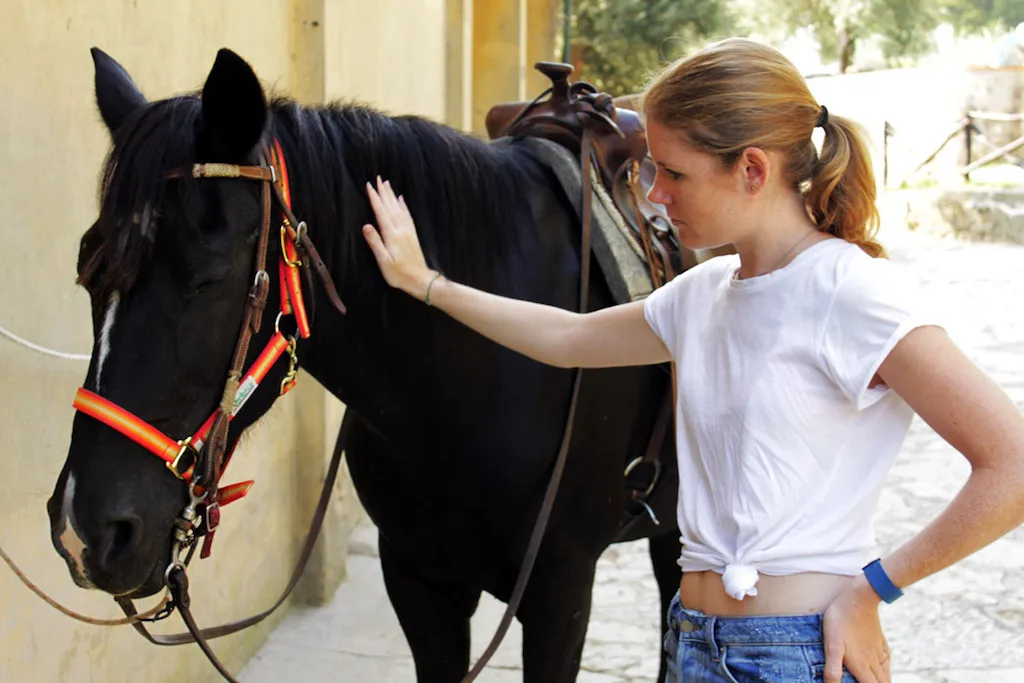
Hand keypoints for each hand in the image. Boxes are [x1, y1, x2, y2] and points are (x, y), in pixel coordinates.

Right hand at [362, 176, 435, 297]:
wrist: (419, 279)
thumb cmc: (399, 274)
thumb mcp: (383, 261)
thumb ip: (375, 243)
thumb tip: (366, 225)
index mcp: (391, 235)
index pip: (381, 212)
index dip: (374, 198)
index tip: (369, 185)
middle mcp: (400, 229)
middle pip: (390, 206)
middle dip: (383, 191)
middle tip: (378, 178)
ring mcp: (407, 231)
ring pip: (398, 208)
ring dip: (392, 195)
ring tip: (387, 184)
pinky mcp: (412, 234)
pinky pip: (407, 215)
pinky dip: (403, 205)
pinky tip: (401, 199)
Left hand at [821, 576, 890, 681]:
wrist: (858, 598)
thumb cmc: (841, 622)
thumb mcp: (832, 646)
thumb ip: (833, 669)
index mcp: (862, 667)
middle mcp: (874, 662)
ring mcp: (878, 652)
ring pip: (885, 676)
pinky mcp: (880, 642)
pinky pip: (887, 662)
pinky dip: (885, 672)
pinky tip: (882, 670)